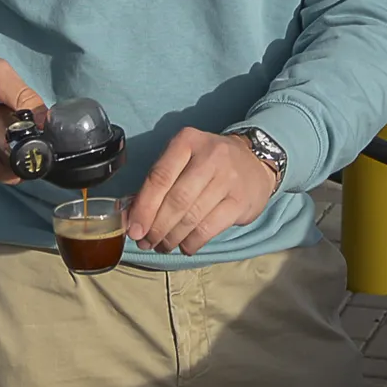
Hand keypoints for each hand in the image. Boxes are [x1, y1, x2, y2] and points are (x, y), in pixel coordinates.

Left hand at [126, 128, 280, 254]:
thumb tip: (131, 217)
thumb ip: (158, 184)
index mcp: (187, 141)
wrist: (254, 162)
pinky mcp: (241, 200)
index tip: (134, 229)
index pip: (160, 177)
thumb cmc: (208, 164)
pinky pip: (209, 228)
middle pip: (176, 200)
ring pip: (191, 217)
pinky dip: (192, 242)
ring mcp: (229, 178)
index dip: (144, 207)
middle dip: (156, 227)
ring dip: (172, 237)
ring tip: (162, 246)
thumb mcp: (183, 160)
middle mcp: (211, 155)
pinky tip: (185, 245)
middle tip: (146, 242)